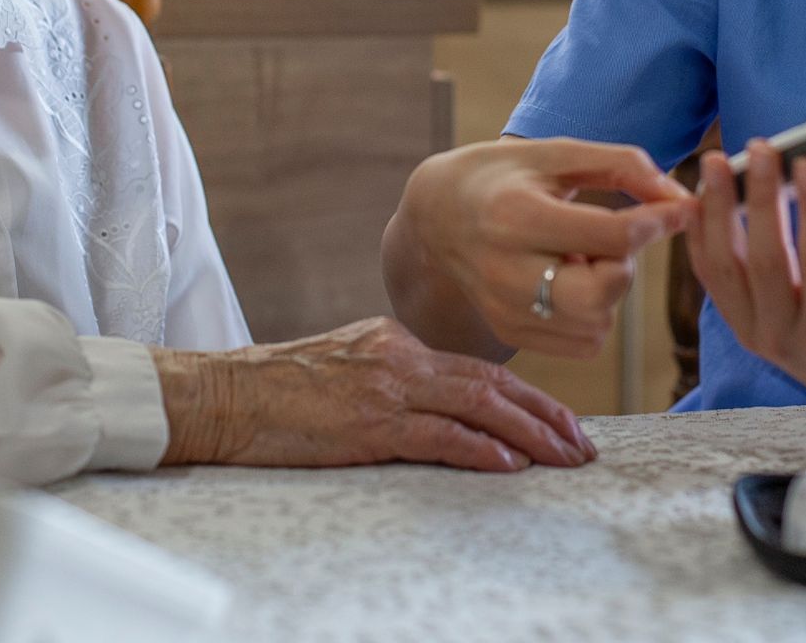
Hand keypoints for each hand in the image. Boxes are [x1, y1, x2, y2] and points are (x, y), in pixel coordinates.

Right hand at [156, 318, 596, 471]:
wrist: (222, 394)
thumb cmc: (275, 389)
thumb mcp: (345, 364)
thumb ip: (392, 376)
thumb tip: (437, 406)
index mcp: (396, 339)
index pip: (477, 368)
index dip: (527, 396)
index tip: (561, 420)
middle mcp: (400, 355)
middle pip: (491, 382)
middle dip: (545, 414)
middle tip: (583, 444)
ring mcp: (386, 387)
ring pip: (478, 405)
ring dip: (530, 434)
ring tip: (564, 457)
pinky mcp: (368, 422)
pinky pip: (439, 435)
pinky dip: (480, 449)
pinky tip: (509, 464)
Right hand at [391, 139, 695, 357]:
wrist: (437, 214)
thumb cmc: (505, 175)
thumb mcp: (557, 153)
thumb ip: (623, 165)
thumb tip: (680, 198)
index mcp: (515, 215)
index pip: (611, 236)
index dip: (658, 222)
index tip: (680, 207)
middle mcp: (504, 269)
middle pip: (603, 293)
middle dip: (626, 264)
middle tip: (613, 238)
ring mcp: (503, 308)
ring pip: (597, 324)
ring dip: (610, 292)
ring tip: (582, 257)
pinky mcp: (509, 331)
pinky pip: (582, 343)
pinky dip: (594, 315)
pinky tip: (569, 281)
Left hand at [687, 143, 805, 423]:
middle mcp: (788, 340)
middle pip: (766, 260)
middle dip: (761, 198)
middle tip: (761, 149)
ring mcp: (754, 334)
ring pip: (724, 266)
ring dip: (716, 209)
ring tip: (717, 163)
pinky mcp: (735, 323)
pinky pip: (709, 274)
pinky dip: (700, 232)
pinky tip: (702, 195)